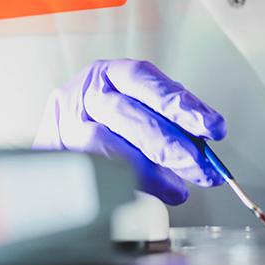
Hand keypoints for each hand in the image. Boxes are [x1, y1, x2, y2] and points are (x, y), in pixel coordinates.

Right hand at [49, 59, 226, 204]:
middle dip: (172, 142)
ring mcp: (64, 126)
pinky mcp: (57, 158)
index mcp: (106, 74)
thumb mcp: (133, 107)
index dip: (179, 102)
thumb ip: (164, 119)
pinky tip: (160, 190)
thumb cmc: (101, 124)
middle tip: (203, 165)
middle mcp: (83, 95)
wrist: (51, 152)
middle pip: (128, 114)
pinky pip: (97, 172)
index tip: (212, 126)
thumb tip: (203, 143)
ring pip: (108, 146)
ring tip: (182, 184)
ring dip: (154, 169)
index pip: (143, 79)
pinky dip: (135, 184)